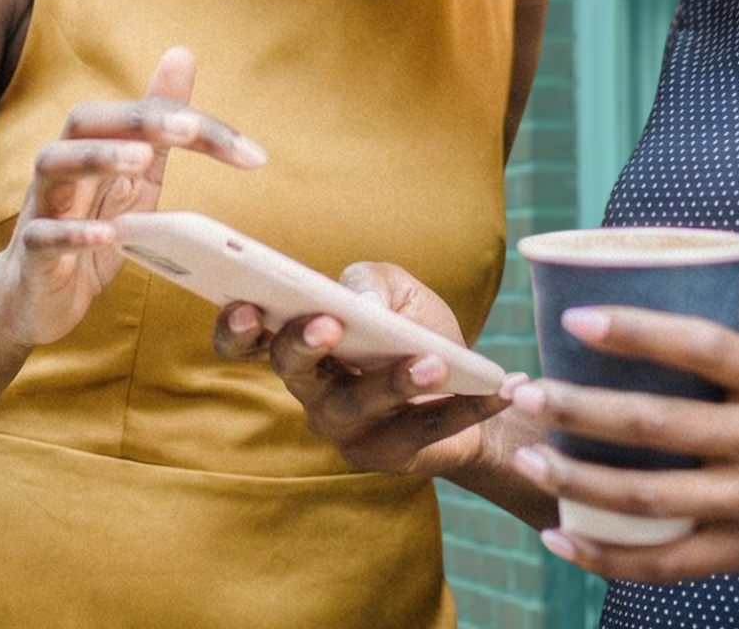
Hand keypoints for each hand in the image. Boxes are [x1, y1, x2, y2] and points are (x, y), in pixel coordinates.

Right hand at [0, 46, 266, 347]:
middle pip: (84, 122)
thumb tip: (182, 53)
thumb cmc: (88, 227)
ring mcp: (43, 208)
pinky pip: (43, 235)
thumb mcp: (135, 176)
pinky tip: (107, 235)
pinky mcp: (32, 254)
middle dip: (134, 119)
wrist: (35, 296)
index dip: (192, 124)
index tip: (249, 152)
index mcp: (94, 146)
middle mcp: (64, 167)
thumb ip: (159, 125)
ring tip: (142, 160)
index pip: (138, 116)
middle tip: (187, 130)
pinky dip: (73, 232)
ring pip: (54, 165)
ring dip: (98, 158)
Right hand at [214, 260, 521, 478]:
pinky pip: (426, 430)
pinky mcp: (389, 454)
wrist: (466, 382)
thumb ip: (371, 283)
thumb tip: (362, 305)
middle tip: (330, 324)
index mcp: (298, 343)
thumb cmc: (413, 327)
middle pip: (294, 370)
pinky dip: (468, 407)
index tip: (245, 304)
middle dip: (305, 345)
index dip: (234, 326)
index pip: (243, 340)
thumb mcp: (395, 289)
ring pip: (360, 404)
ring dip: (396, 381)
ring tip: (432, 361)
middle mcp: (310, 389)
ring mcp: (346, 427)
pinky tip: (504, 386)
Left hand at [505, 306, 738, 587]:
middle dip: (578, 410)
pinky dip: (606, 555)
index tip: (574, 320)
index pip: (702, 345)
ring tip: (532, 463)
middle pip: (655, 423)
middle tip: (526, 394)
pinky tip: (561, 540)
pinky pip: (665, 561)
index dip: (636, 331)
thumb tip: (629, 336)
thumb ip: (724, 370)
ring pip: (648, 495)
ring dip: (578, 481)